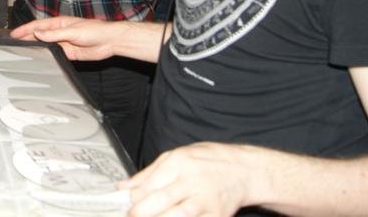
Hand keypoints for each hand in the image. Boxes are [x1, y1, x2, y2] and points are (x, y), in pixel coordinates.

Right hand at [10, 16, 120, 60]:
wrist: (109, 41)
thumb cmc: (94, 31)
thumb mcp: (73, 31)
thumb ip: (54, 35)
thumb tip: (37, 34)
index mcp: (59, 24)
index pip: (37, 26)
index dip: (24, 30)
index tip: (13, 34)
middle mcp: (59, 33)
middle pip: (38, 36)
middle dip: (25, 39)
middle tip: (12, 44)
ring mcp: (63, 44)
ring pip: (44, 46)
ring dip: (34, 49)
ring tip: (21, 53)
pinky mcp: (68, 54)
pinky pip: (54, 55)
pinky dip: (45, 57)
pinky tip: (38, 61)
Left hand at [120, 143, 256, 216]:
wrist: (244, 170)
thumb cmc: (208, 161)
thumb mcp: (176, 156)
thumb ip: (148, 174)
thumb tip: (124, 186)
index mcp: (179, 163)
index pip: (150, 184)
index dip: (133, 199)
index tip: (125, 205)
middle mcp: (193, 181)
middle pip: (161, 201)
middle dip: (141, 212)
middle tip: (132, 216)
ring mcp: (206, 200)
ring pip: (178, 216)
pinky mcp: (217, 216)